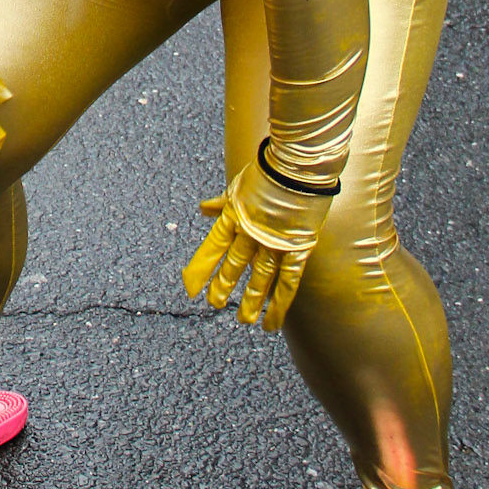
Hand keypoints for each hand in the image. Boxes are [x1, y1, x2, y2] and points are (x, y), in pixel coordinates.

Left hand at [181, 153, 335, 331]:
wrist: (298, 166)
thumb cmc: (269, 171)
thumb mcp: (239, 186)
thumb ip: (222, 203)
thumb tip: (203, 209)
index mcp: (234, 217)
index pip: (213, 248)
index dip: (201, 269)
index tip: (190, 287)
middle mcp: (251, 233)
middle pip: (234, 265)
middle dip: (223, 286)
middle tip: (215, 303)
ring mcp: (274, 243)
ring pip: (259, 279)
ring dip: (251, 301)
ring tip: (243, 320)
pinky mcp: (297, 249)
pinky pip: (288, 283)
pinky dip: (280, 305)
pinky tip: (272, 322)